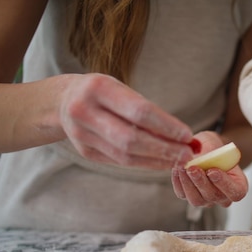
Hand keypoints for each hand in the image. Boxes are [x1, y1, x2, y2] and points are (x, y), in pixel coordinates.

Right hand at [60, 73, 195, 168]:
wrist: (63, 101)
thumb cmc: (104, 93)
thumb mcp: (121, 90)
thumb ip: (147, 111)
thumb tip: (183, 137)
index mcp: (98, 88)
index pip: (139, 111)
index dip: (166, 126)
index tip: (188, 135)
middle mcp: (85, 111)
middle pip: (131, 138)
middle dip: (164, 149)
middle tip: (188, 154)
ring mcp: (81, 135)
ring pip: (125, 155)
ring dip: (157, 160)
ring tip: (179, 160)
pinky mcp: (85, 152)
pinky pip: (120, 162)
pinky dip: (145, 163)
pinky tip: (162, 162)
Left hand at [171, 131, 248, 207]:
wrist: (204, 149)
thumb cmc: (214, 147)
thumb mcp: (215, 143)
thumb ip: (211, 150)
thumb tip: (199, 156)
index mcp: (238, 185)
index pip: (235, 192)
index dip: (224, 183)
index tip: (213, 171)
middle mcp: (223, 197)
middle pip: (213, 196)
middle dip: (202, 182)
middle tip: (193, 169)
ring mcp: (206, 200)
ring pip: (197, 199)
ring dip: (188, 183)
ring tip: (182, 167)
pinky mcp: (189, 197)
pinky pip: (183, 195)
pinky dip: (178, 183)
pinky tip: (177, 170)